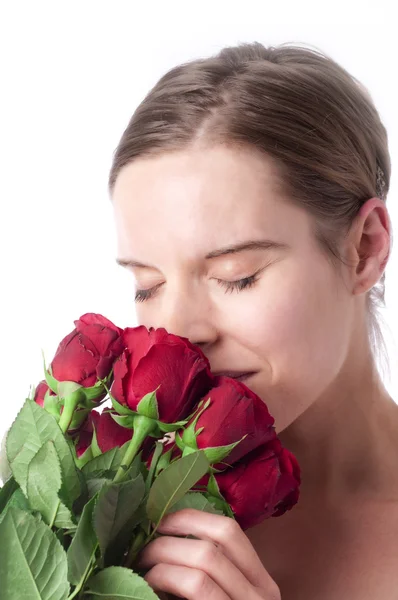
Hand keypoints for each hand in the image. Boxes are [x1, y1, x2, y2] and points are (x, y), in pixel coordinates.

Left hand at [136, 508, 280, 599]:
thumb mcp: (222, 597)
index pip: (230, 531)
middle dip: (169, 539)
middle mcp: (261, 595)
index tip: (157, 519)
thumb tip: (160, 536)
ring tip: (139, 565)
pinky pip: (196, 588)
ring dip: (162, 560)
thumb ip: (205, 573)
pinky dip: (165, 579)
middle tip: (139, 546)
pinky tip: (147, 584)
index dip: (190, 517)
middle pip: (215, 544)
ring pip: (203, 566)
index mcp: (261, 583)